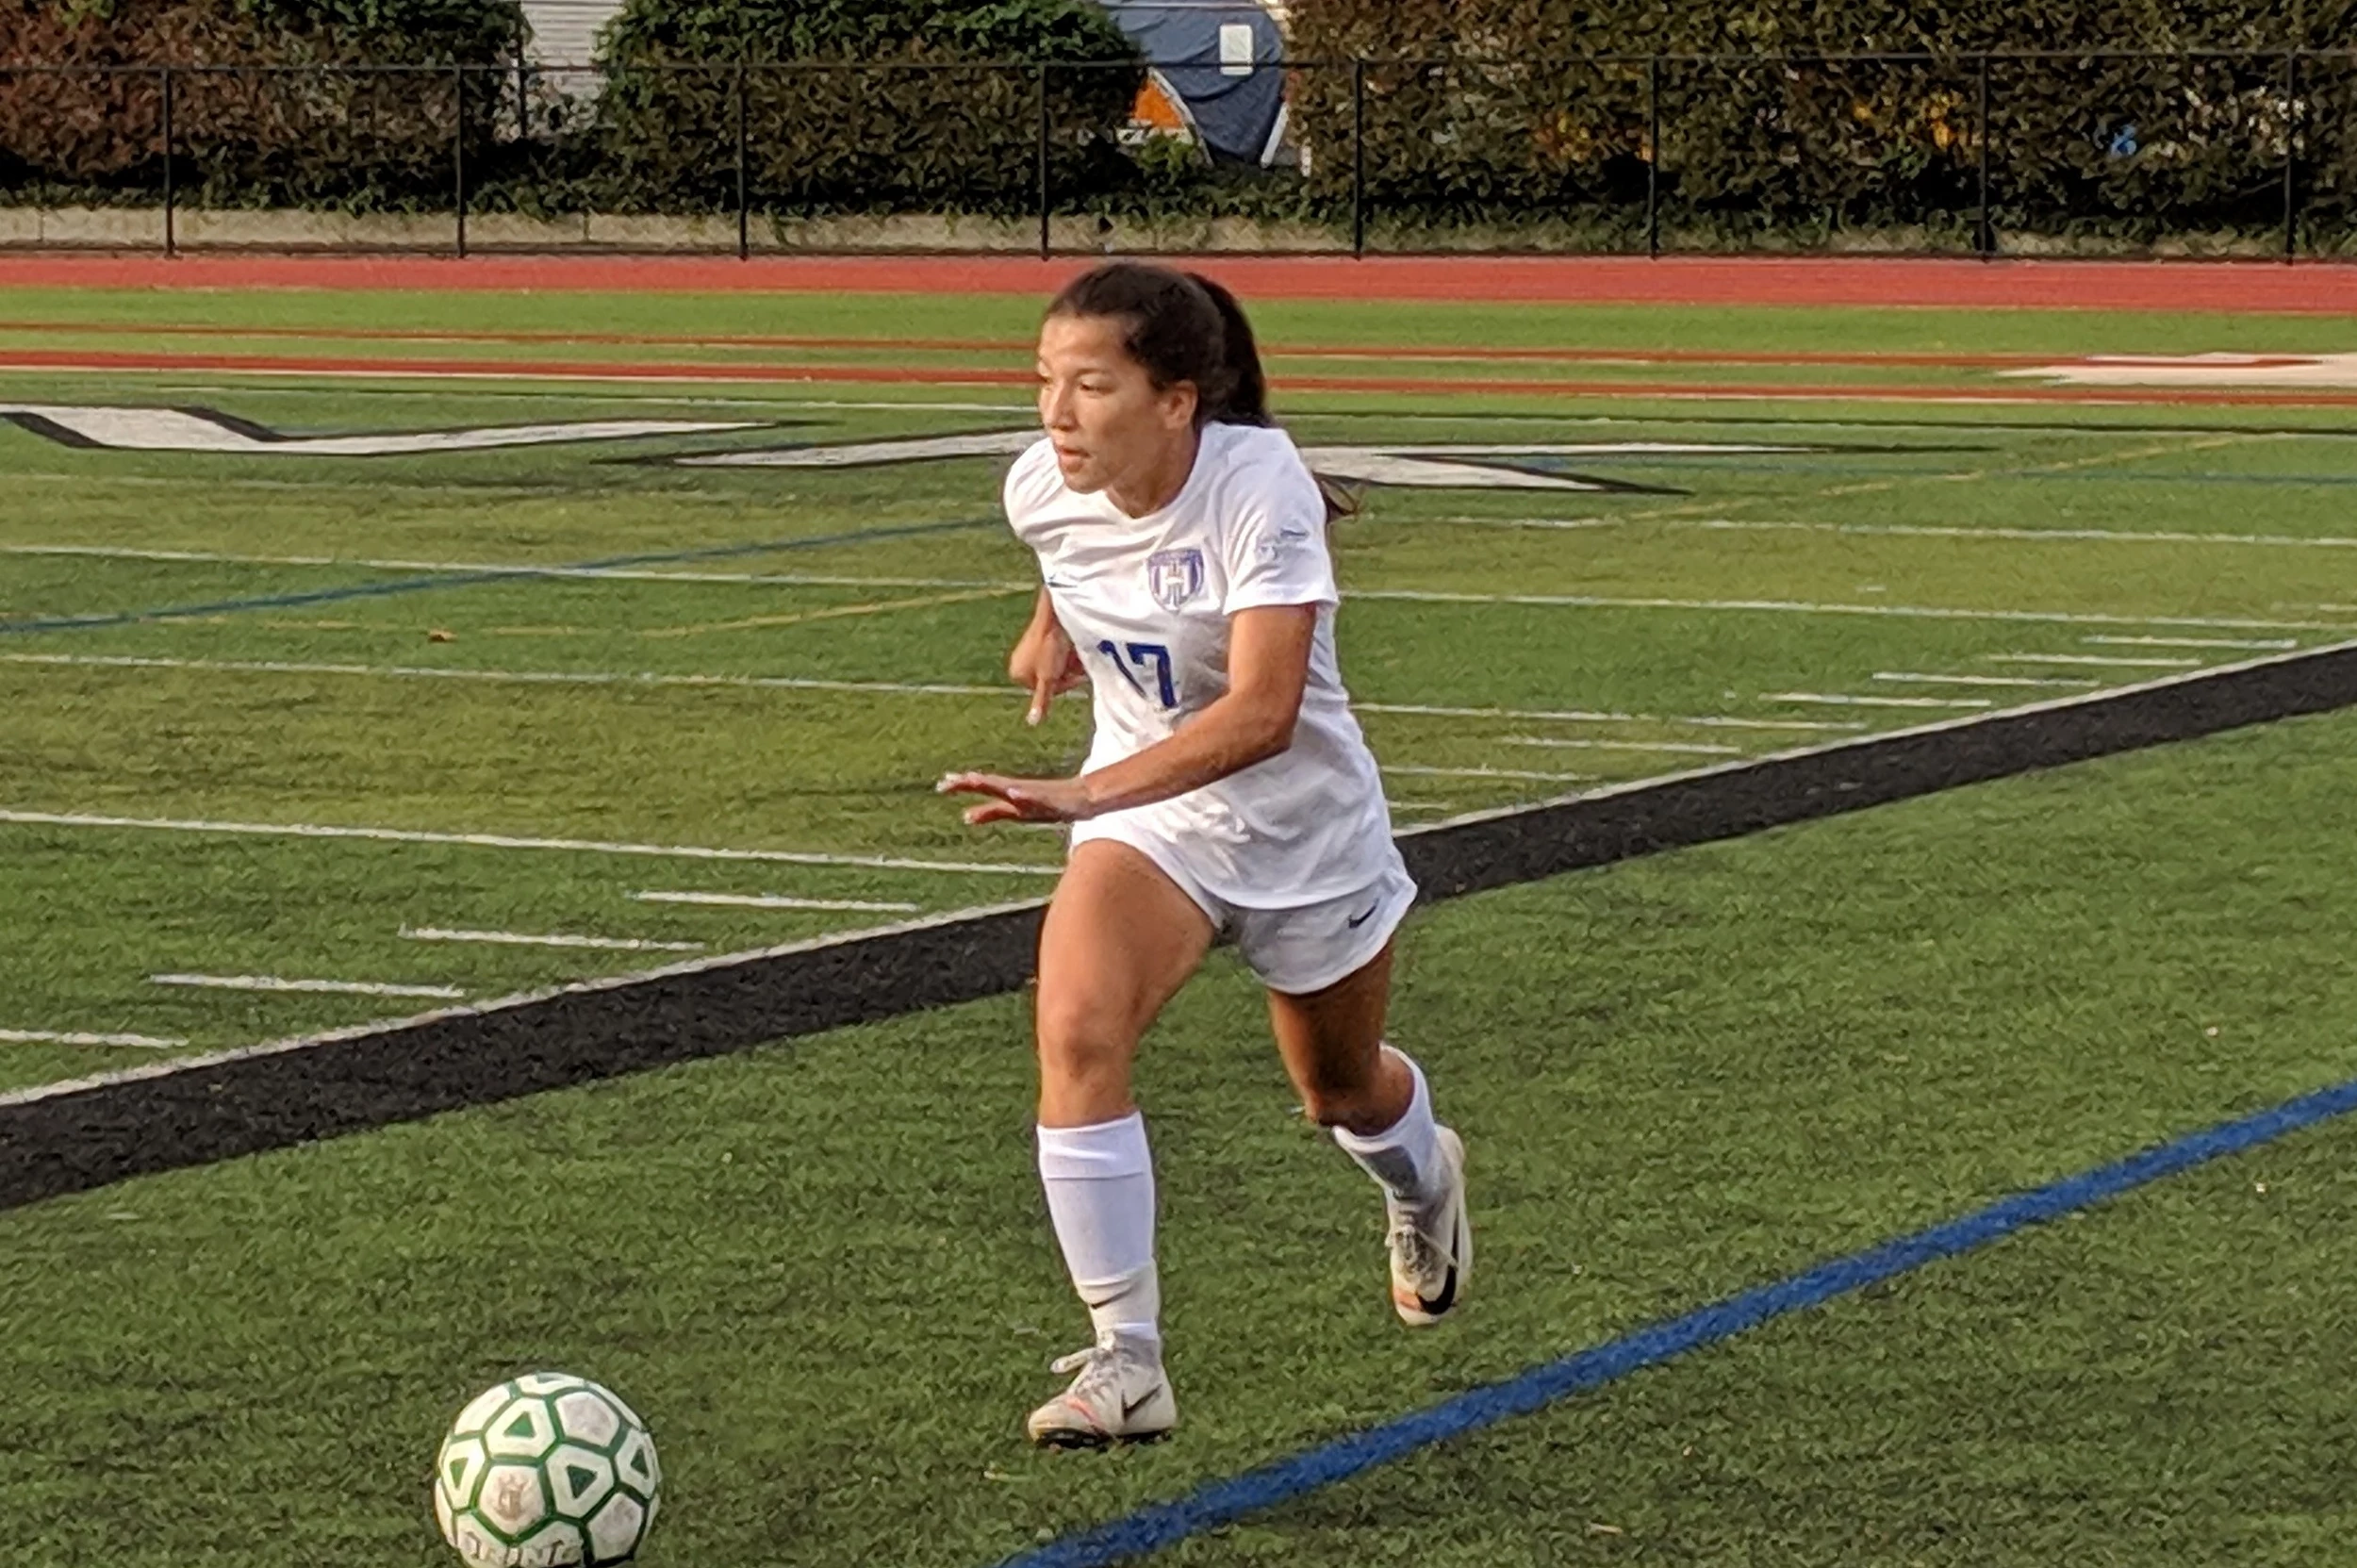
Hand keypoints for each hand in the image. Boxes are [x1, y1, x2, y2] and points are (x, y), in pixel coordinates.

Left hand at [936, 771, 1094, 824]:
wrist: (1081, 798)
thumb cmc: (1047, 804)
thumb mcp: (1015, 812)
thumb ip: (991, 812)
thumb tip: (965, 816)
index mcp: (1008, 792)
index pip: (981, 786)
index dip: (962, 785)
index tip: (942, 784)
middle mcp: (1016, 789)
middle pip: (989, 783)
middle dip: (969, 783)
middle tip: (947, 782)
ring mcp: (1031, 792)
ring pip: (1007, 787)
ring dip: (991, 783)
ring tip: (974, 780)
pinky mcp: (1047, 797)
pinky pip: (1032, 796)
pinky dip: (1020, 793)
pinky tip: (1012, 792)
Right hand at [1009, 614, 1086, 726]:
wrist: (1054, 614)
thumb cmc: (1050, 646)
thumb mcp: (1049, 678)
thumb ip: (1042, 700)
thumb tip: (1032, 722)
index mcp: (1017, 675)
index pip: (1045, 691)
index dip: (1062, 685)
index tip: (1072, 675)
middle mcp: (1020, 664)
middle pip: (1050, 679)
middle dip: (1066, 674)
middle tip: (1076, 664)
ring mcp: (1028, 652)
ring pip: (1055, 667)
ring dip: (1069, 664)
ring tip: (1075, 654)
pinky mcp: (1039, 641)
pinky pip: (1055, 655)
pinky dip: (1066, 654)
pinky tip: (1072, 647)